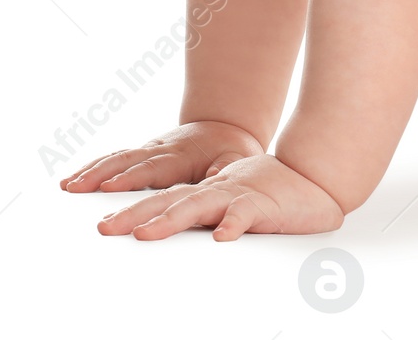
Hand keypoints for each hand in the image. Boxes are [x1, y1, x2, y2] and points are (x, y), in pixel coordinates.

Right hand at [60, 119, 264, 193]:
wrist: (225, 125)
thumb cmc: (231, 148)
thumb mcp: (236, 157)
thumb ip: (226, 166)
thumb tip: (217, 175)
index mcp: (180, 155)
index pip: (151, 167)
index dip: (130, 177)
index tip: (109, 186)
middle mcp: (159, 149)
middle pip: (125, 162)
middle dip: (99, 177)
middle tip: (75, 189)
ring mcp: (148, 149)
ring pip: (115, 157)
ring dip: (90, 171)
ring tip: (66, 186)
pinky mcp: (142, 153)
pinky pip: (114, 159)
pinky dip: (93, 168)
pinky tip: (72, 181)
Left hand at [96, 153, 345, 239]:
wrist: (315, 179)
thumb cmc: (274, 194)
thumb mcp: (233, 204)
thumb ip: (208, 213)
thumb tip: (178, 229)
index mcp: (207, 191)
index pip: (164, 199)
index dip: (132, 209)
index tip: (101, 223)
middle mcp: (216, 190)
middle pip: (169, 201)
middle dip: (134, 214)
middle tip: (103, 228)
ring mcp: (238, 195)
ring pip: (199, 205)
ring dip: (170, 219)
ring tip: (144, 234)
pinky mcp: (263, 204)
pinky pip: (246, 215)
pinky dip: (233, 224)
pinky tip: (222, 238)